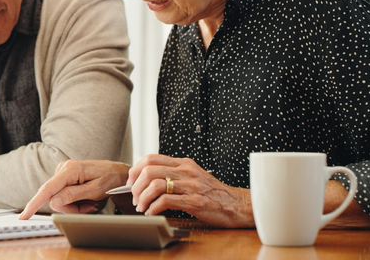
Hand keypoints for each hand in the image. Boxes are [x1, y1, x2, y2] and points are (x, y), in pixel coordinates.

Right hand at [18, 160, 129, 219]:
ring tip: (91, 201)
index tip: (24, 215)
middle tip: (89, 206)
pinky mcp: (65, 178)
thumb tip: (53, 201)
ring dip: (75, 206)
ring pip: (59, 199)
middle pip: (55, 199)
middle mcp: (63, 168)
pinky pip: (63, 196)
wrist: (118, 173)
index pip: (47, 189)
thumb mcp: (94, 190)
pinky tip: (86, 198)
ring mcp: (64, 173)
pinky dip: (75, 202)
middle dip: (71, 207)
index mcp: (70, 170)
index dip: (34, 203)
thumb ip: (73, 195)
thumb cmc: (110, 180)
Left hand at [129, 154, 252, 227]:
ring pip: (156, 184)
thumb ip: (174, 175)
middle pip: (149, 170)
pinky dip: (154, 207)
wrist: (238, 205)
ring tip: (141, 206)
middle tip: (134, 198)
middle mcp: (186, 171)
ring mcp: (191, 186)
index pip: (151, 158)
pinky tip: (152, 212)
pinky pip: (167, 201)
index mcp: (184, 164)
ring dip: (143, 197)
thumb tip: (148, 181)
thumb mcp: (193, 177)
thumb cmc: (214, 194)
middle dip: (136, 186)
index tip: (131, 182)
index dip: (136, 170)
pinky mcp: (195, 201)